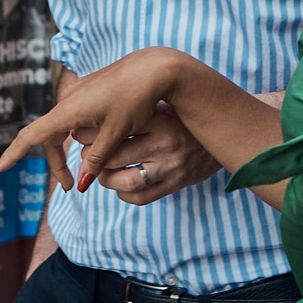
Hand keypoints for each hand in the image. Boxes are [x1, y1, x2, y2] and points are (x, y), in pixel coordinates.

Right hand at [0, 48, 189, 192]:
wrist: (156, 67)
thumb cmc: (137, 98)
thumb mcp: (116, 134)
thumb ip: (96, 159)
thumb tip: (81, 184)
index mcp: (69, 110)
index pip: (33, 136)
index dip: (14, 154)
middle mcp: (68, 98)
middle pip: (51, 137)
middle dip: (58, 163)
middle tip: (71, 186)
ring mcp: (78, 92)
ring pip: (67, 128)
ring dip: (75, 148)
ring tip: (96, 163)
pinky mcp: (90, 89)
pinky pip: (78, 117)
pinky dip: (84, 134)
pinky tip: (103, 141)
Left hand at [82, 100, 219, 204]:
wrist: (222, 134)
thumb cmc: (183, 117)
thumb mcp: (163, 106)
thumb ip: (134, 109)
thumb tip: (90, 114)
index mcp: (159, 118)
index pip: (112, 128)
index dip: (89, 133)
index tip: (80, 133)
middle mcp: (165, 143)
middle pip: (113, 156)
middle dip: (92, 157)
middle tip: (87, 154)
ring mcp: (171, 167)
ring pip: (124, 181)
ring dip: (105, 179)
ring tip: (101, 172)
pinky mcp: (177, 184)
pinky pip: (141, 197)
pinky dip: (124, 194)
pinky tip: (121, 185)